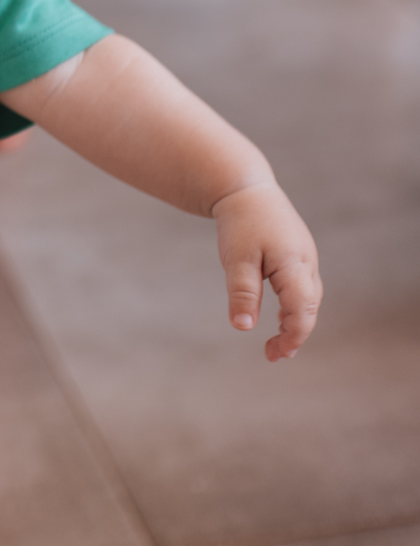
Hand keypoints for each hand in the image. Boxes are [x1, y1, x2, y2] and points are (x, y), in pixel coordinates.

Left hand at [213, 182, 321, 361]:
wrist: (246, 189)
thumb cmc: (241, 223)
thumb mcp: (236, 260)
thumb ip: (242, 294)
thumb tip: (243, 327)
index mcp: (294, 264)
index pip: (303, 310)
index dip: (293, 336)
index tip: (276, 354)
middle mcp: (306, 263)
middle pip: (309, 308)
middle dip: (294, 334)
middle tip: (273, 356)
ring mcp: (305, 259)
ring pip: (308, 299)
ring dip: (295, 323)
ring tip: (277, 345)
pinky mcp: (298, 256)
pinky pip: (302, 288)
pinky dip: (294, 307)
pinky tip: (281, 319)